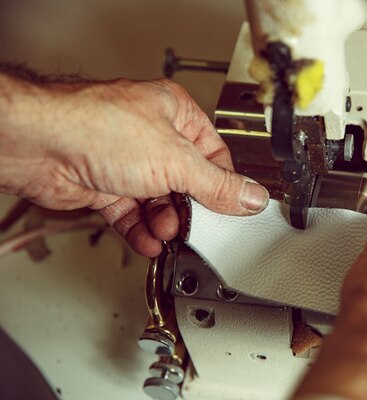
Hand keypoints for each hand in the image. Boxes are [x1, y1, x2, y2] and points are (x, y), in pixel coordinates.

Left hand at [0, 76, 268, 255]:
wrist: (38, 146)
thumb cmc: (97, 128)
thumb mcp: (177, 161)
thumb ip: (219, 186)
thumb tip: (251, 196)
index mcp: (175, 114)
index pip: (214, 154)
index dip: (223, 184)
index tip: (232, 208)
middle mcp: (152, 136)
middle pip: (186, 182)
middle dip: (189, 209)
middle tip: (196, 225)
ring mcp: (126, 162)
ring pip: (158, 202)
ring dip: (164, 223)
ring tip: (167, 233)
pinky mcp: (105, 186)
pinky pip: (133, 214)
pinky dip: (142, 230)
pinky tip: (150, 242)